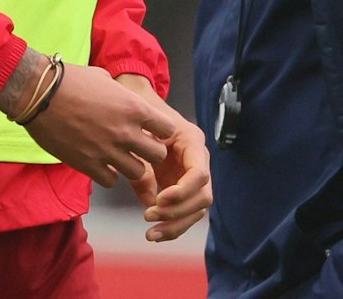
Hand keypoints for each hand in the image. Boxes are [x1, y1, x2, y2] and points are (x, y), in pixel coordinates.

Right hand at [18, 62, 172, 188]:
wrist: (39, 94)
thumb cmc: (71, 81)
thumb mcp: (106, 79)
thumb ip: (122, 95)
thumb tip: (125, 100)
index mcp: (134, 108)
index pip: (168, 129)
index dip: (161, 131)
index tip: (151, 130)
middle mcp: (126, 132)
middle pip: (159, 155)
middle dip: (151, 152)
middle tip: (138, 148)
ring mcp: (107, 151)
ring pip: (138, 173)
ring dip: (131, 166)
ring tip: (119, 158)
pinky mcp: (88, 165)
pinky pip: (111, 180)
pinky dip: (108, 174)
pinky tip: (100, 164)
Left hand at [116, 75, 211, 241]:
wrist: (139, 108)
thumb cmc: (141, 115)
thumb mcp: (141, 133)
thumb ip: (144, 163)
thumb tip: (150, 198)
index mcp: (192, 142)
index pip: (199, 174)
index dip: (182, 191)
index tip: (159, 199)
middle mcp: (198, 161)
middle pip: (203, 197)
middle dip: (178, 212)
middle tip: (148, 215)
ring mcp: (192, 176)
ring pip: (197, 209)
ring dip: (176, 225)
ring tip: (150, 233)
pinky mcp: (182, 188)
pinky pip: (185, 212)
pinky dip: (172, 226)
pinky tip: (154, 233)